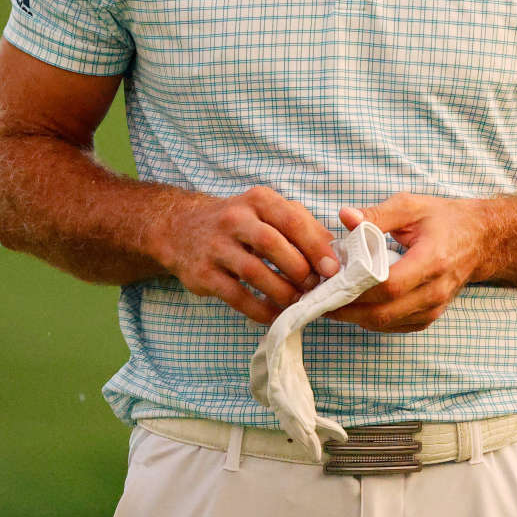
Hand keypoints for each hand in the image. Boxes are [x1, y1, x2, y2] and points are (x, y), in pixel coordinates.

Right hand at [149, 186, 339, 324]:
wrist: (181, 228)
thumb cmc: (239, 222)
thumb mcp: (267, 211)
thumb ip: (301, 225)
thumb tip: (335, 250)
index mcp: (258, 200)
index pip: (292, 220)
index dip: (316, 246)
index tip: (333, 269)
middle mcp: (234, 219)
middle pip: (272, 245)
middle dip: (299, 270)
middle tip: (316, 288)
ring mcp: (216, 247)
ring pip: (254, 272)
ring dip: (282, 292)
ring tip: (298, 302)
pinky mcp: (203, 274)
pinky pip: (236, 296)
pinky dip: (260, 310)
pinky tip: (275, 315)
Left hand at [328, 195, 484, 332]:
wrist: (481, 240)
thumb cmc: (444, 219)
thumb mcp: (412, 206)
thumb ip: (377, 214)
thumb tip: (344, 216)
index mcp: (432, 261)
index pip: (388, 285)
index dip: (354, 289)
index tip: (326, 282)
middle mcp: (435, 291)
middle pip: (382, 312)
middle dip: (345, 309)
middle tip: (316, 298)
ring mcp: (433, 308)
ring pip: (385, 324)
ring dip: (353, 317)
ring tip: (326, 302)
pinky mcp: (428, 317)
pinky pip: (393, 326)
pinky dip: (368, 319)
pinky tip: (350, 307)